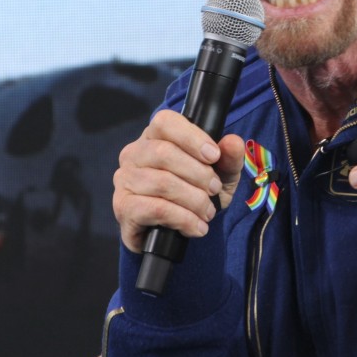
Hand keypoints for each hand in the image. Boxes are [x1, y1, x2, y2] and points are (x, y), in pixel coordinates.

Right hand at [112, 108, 245, 251]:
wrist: (175, 234)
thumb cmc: (196, 192)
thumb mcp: (221, 174)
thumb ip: (229, 157)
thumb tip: (232, 142)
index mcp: (155, 136)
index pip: (165, 122)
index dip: (192, 137)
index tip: (214, 156)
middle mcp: (134, 153)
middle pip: (164, 153)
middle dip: (198, 174)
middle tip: (214, 190)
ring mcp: (125, 180)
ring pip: (161, 183)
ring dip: (193, 200)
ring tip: (208, 212)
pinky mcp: (123, 207)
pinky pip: (154, 209)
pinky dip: (182, 218)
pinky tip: (196, 227)